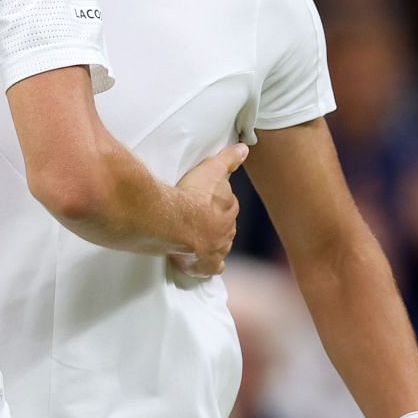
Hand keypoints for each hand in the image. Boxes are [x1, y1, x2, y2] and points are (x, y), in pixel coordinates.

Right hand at [171, 143, 248, 277]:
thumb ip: (227, 159)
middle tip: (200, 218)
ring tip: (200, 238)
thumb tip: (244, 149)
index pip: (228, 205)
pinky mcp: (202, 264)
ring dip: (213, 243)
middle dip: (216, 223)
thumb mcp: (210, 169)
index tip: (207, 199)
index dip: (218, 202)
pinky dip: (208, 266)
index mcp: (229, 210)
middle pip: (225, 227)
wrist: (173, 221)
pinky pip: (211, 268)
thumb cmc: (192, 195)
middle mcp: (226, 232)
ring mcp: (215, 250)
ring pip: (220, 247)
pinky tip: (202, 263)